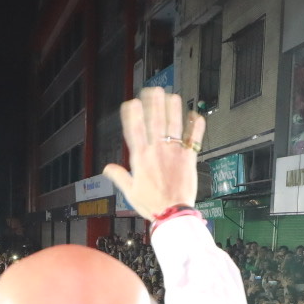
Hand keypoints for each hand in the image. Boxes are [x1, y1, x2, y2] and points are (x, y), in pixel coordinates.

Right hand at [103, 87, 205, 220]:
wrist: (173, 213)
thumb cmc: (152, 204)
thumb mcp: (130, 192)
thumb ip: (119, 176)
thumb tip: (107, 168)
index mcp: (141, 158)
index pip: (134, 130)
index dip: (133, 114)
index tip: (131, 102)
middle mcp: (158, 151)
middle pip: (155, 122)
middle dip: (154, 104)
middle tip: (154, 90)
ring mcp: (174, 153)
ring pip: (174, 125)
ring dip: (174, 109)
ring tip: (173, 97)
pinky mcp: (188, 158)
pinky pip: (193, 139)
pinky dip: (196, 127)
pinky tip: (197, 116)